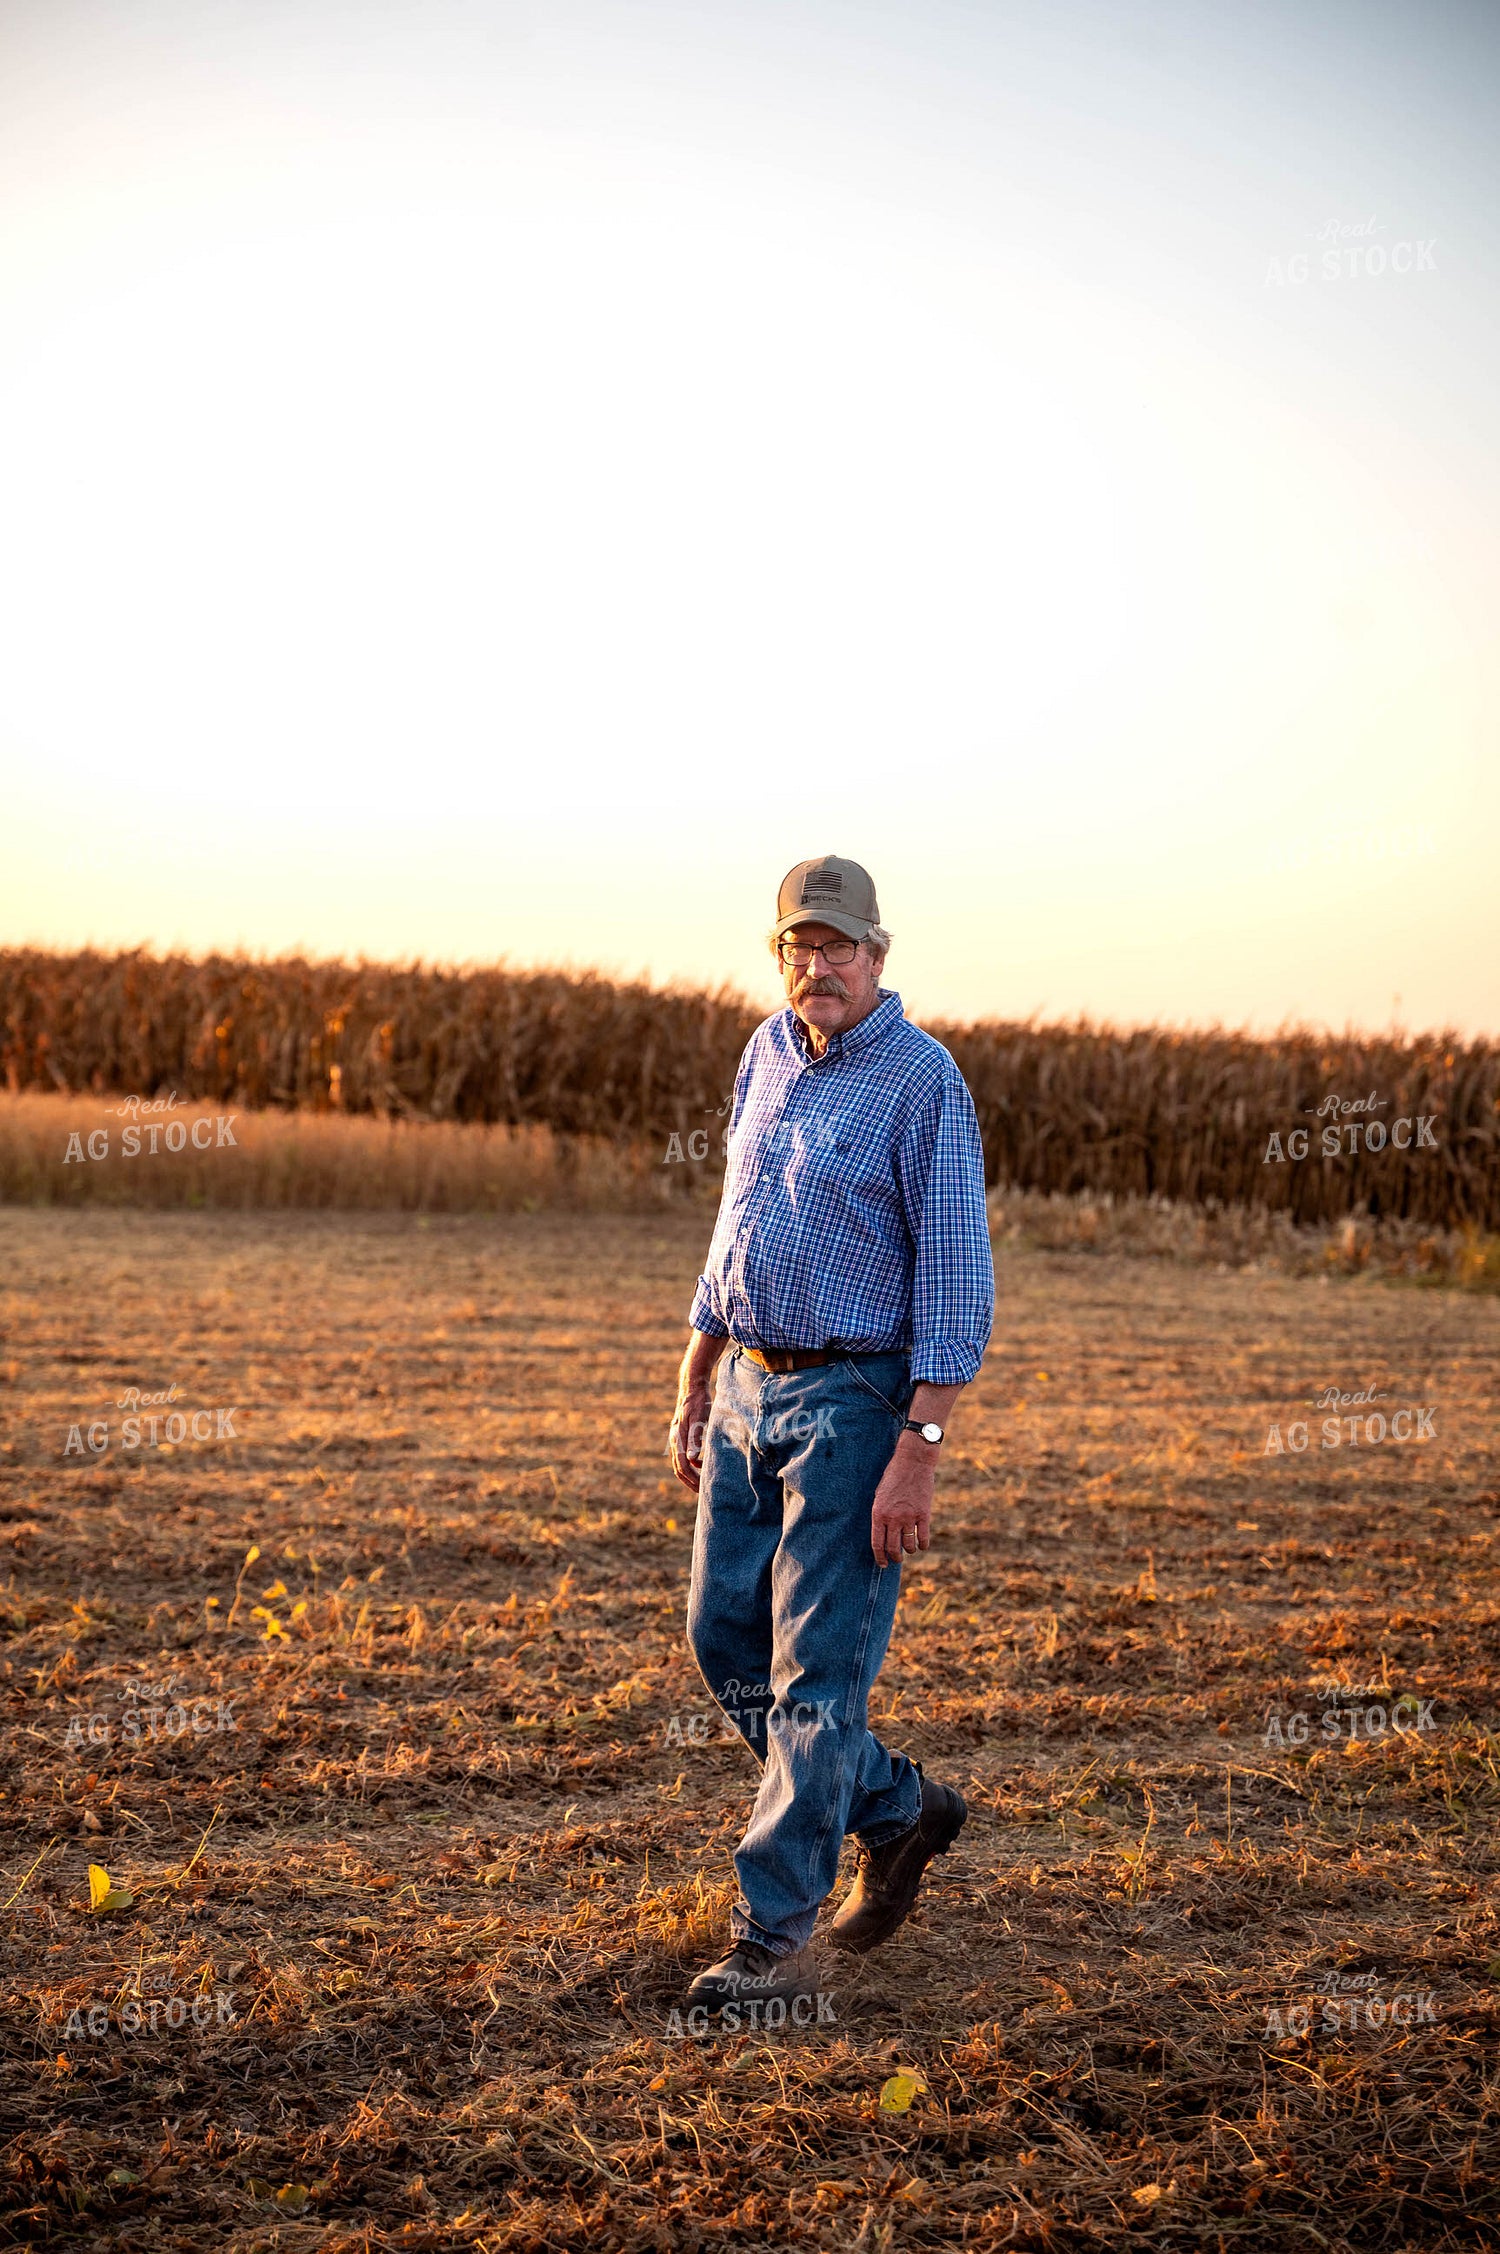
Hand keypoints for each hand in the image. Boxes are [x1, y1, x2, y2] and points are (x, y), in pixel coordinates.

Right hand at [670, 1388, 711, 1492]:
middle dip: (690, 1481)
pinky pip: (682, 1454)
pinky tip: (701, 1465)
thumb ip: (695, 1439)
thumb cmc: (698, 1401)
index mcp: (678, 1437)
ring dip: (689, 1475)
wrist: (692, 1386)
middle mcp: (674, 1439)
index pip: (683, 1466)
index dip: (692, 1479)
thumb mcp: (699, 1419)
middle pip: (679, 1467)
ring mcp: (676, 1436)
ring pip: (679, 1462)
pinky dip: (690, 1464)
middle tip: (702, 1492)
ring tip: (701, 1483)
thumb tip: (692, 1460)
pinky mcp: (680, 1434)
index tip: (703, 1488)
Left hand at [870, 1439, 935, 1564]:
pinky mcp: (924, 1514)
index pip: (877, 1543)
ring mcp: (909, 1517)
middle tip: (896, 1559)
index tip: (882, 1564)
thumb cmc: (893, 1476)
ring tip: (909, 1550)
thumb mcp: (879, 1494)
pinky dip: (923, 1544)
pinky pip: (923, 1537)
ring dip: (909, 1551)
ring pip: (909, 1545)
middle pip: (893, 1548)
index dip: (879, 1557)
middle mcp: (893, 1518)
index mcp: (878, 1513)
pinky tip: (922, 1545)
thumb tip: (883, 1533)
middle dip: (894, 1557)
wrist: (912, 1462)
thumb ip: (881, 1514)